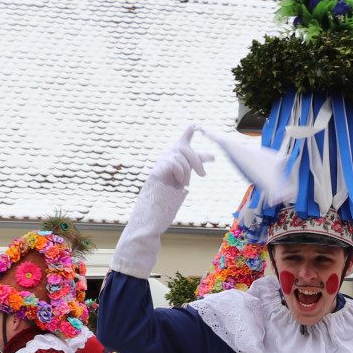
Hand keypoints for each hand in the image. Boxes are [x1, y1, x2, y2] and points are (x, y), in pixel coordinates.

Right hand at [110, 128, 214, 279]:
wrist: (146, 226)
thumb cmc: (160, 214)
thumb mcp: (176, 195)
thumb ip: (182, 182)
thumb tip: (193, 178)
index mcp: (167, 170)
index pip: (179, 148)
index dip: (187, 135)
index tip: (195, 126)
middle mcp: (161, 166)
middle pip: (182, 147)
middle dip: (198, 156)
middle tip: (205, 171)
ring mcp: (157, 169)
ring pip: (180, 156)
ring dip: (188, 171)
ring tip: (183, 185)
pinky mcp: (155, 174)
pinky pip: (174, 163)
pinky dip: (180, 173)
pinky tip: (177, 184)